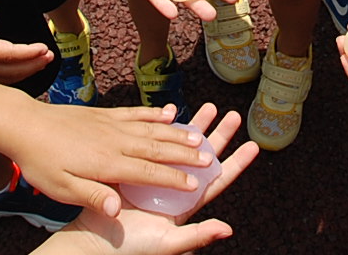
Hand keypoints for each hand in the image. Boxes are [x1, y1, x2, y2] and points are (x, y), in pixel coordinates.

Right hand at [0, 6, 52, 83]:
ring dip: (26, 71)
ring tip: (41, 63)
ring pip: (7, 78)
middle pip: (12, 69)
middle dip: (33, 64)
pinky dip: (14, 78)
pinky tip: (20, 73)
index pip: (8, 53)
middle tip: (49, 57)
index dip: (28, 53)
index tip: (44, 49)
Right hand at [56, 103, 260, 253]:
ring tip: (207, 106)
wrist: (94, 241)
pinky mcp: (138, 170)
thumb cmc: (133, 248)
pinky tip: (170, 114)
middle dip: (218, 135)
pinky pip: (155, 145)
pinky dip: (163, 129)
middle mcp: (176, 188)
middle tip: (232, 115)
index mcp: (187, 203)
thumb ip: (197, 235)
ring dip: (194, 127)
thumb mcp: (168, 243)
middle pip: (203, 157)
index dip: (235, 163)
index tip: (253, 144)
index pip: (217, 180)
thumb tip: (228, 228)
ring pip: (181, 147)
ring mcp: (158, 177)